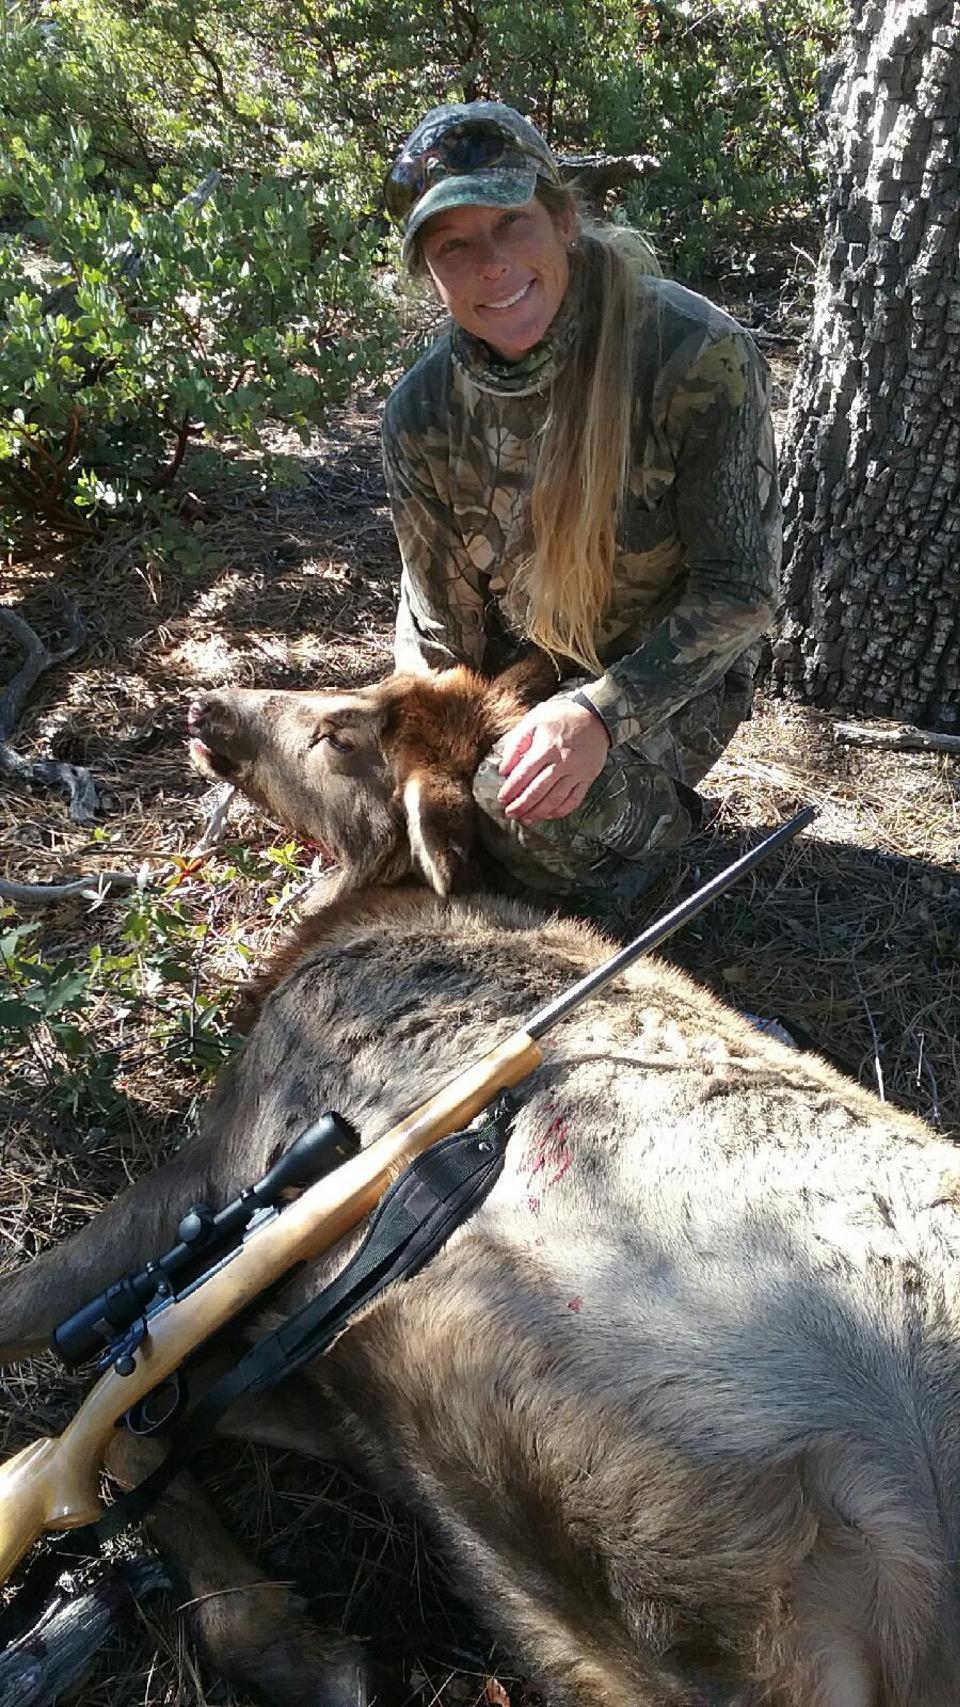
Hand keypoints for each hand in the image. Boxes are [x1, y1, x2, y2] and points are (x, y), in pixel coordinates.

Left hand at [496, 697, 610, 823]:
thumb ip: (515, 745)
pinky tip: (549, 815)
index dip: (511, 789)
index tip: (502, 799)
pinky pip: (574, 799)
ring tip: (526, 818)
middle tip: (511, 813)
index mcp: (546, 747)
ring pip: (555, 799)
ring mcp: (576, 772)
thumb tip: (503, 770)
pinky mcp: (587, 778)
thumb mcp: (533, 722)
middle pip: (538, 790)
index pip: (524, 774)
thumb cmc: (561, 717)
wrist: (595, 716)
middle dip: (522, 805)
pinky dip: (561, 810)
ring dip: (539, 812)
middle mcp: (562, 762)